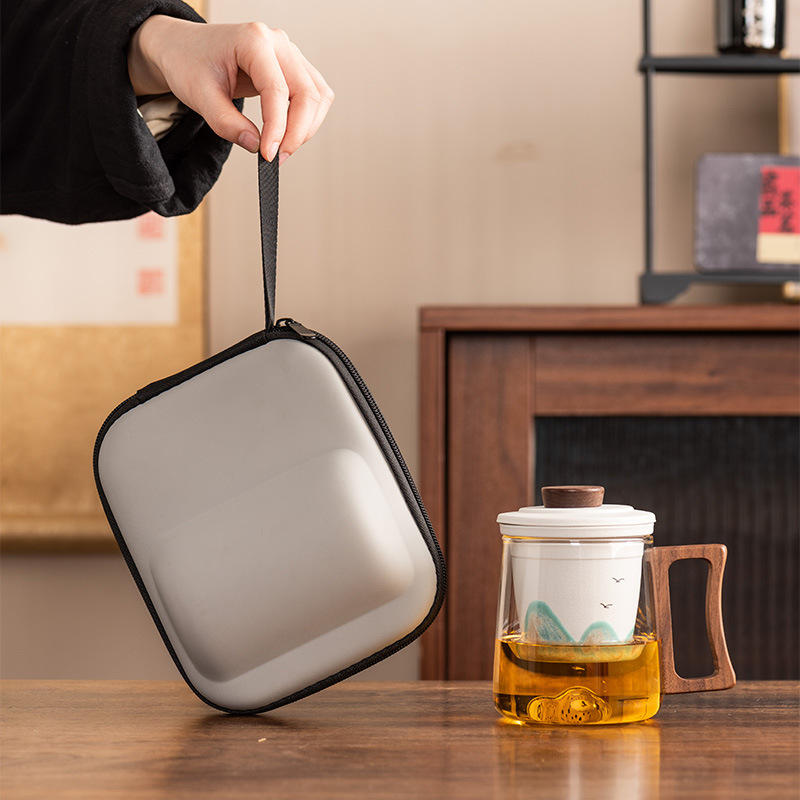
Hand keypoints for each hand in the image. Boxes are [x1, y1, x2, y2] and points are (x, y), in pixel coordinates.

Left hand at [127, 16, 333, 162]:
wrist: (186, 49)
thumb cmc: (190, 63)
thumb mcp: (199, 96)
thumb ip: (227, 123)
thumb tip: (255, 145)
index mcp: (253, 40)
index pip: (277, 89)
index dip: (277, 128)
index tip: (268, 155)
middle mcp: (277, 43)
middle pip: (307, 93)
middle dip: (297, 132)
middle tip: (276, 157)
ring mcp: (289, 53)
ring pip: (318, 96)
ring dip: (306, 128)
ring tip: (281, 148)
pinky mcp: (293, 68)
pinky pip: (314, 95)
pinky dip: (307, 120)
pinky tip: (287, 133)